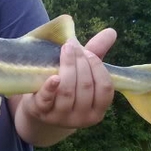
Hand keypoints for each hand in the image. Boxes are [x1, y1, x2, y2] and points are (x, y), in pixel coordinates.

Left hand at [13, 28, 116, 142]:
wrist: (39, 107)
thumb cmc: (67, 86)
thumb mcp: (83, 73)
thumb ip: (97, 54)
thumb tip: (111, 32)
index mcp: (97, 110)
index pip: (105, 87)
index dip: (97, 67)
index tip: (88, 52)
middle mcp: (82, 118)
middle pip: (85, 86)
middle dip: (80, 62)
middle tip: (72, 45)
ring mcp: (61, 118)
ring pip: (68, 91)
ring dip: (67, 66)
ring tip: (65, 49)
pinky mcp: (41, 112)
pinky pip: (47, 100)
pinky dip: (51, 87)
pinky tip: (54, 76)